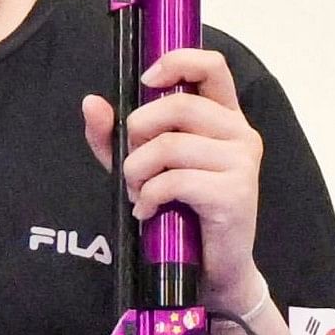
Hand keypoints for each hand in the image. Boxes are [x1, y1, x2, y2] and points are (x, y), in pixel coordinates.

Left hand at [83, 47, 269, 313]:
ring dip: (138, 171)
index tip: (145, 83)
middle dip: (138, 132)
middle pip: (178, 106)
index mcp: (225, 117)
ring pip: (170, 145)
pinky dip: (150, 197)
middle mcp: (240, 133)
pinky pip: (175, 180)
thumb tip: (92, 103)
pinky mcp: (236, 194)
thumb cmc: (182, 215)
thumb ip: (116, 137)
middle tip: (131, 164)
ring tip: (138, 193)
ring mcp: (242, 162)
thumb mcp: (143, 169)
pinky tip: (148, 212)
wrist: (213, 272)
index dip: (175, 62)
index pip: (211, 65)